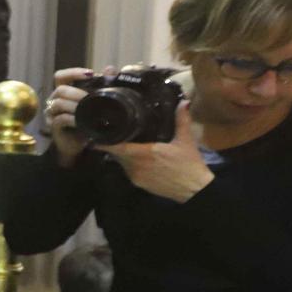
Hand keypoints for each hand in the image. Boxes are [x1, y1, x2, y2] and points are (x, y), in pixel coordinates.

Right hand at [43, 67, 105, 167]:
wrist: (78, 145)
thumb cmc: (86, 122)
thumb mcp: (95, 103)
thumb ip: (102, 85)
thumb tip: (110, 69)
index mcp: (63, 91)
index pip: (61, 76)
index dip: (73, 72)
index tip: (90, 74)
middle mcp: (54, 100)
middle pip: (60, 89)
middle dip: (76, 92)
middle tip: (89, 96)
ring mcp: (52, 113)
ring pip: (58, 103)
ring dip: (75, 105)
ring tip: (87, 109)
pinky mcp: (53, 126)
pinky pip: (60, 119)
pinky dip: (72, 119)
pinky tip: (81, 121)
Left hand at [95, 99, 212, 202]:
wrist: (195, 190)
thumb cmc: (190, 164)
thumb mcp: (186, 140)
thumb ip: (182, 120)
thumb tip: (183, 101)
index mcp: (145, 153)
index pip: (118, 148)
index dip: (106, 143)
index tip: (97, 134)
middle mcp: (137, 165)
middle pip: (117, 154)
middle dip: (114, 145)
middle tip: (110, 134)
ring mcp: (137, 176)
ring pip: (122, 163)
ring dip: (121, 155)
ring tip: (120, 143)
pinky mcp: (140, 184)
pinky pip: (128, 171)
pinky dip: (128, 164)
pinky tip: (133, 158)